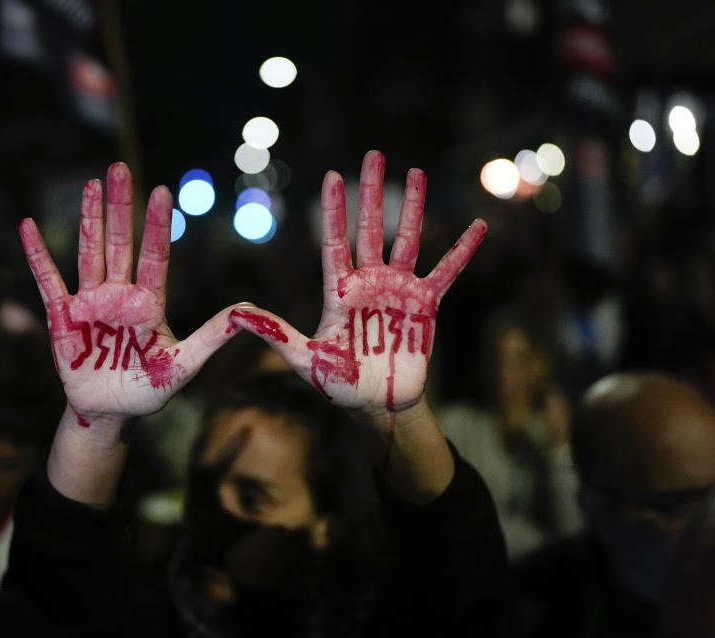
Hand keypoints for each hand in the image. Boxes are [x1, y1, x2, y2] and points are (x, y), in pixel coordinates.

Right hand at [21, 163, 237, 422]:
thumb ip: (211, 338)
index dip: (156, 225)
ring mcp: (89, 302)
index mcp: (149, 304)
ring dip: (89, 217)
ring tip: (91, 183)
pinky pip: (48, 280)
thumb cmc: (147, 391)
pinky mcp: (61, 316)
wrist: (109, 413)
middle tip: (120, 167)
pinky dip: (38, 254)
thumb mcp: (183, 366)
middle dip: (121, 206)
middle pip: (120, 242)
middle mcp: (120, 295)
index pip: (154, 256)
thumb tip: (246, 313)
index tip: (163, 191)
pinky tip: (29, 226)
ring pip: (89, 251)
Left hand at [229, 150, 485, 416]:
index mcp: (339, 291)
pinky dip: (463, 250)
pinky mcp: (426, 306)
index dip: (334, 210)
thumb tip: (236, 314)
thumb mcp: (303, 359)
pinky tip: (478, 226)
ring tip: (417, 171)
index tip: (331, 176)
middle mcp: (369, 283)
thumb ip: (275, 334)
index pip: (334, 241)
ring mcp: (399, 291)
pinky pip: (447, 272)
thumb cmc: (337, 385)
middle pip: (370, 228)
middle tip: (374, 155)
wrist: (376, 405)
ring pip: (407, 239)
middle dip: (372, 191)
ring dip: (414, 206)